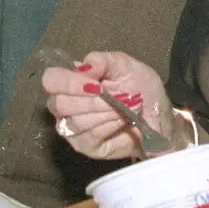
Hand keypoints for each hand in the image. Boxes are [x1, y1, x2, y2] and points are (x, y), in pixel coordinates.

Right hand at [41, 51, 169, 159]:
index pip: (51, 80)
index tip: (96, 84)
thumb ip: (103, 61)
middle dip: (94, 100)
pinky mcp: (85, 146)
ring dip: (106, 112)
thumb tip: (84, 66)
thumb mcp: (125, 65)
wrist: (158, 115)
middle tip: (119, 96)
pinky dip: (109, 126)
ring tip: (126, 107)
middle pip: (60, 104)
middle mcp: (65, 105)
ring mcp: (73, 128)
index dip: (69, 82)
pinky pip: (90, 136)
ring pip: (76, 121)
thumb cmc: (139, 87)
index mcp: (70, 81)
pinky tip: (122, 121)